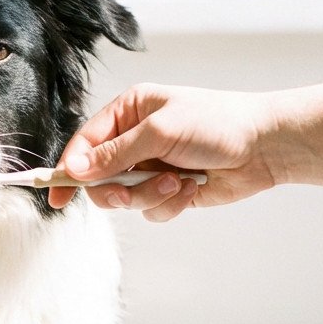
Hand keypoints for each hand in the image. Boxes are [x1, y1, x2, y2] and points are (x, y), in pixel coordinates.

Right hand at [48, 84, 279, 220]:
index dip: (67, 169)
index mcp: (128, 112)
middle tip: (130, 192)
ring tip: (178, 182)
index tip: (56, 195)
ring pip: (125, 199)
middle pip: (98, 178)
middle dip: (117, 190)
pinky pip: (150, 210)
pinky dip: (169, 204)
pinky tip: (193, 187)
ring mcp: (151, 167)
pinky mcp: (168, 190)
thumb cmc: (218, 124)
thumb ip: (115, 154)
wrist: (266, 146)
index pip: (84, 144)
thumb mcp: (160, 132)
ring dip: (150, 196)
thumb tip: (74, 170)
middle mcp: (134, 140)